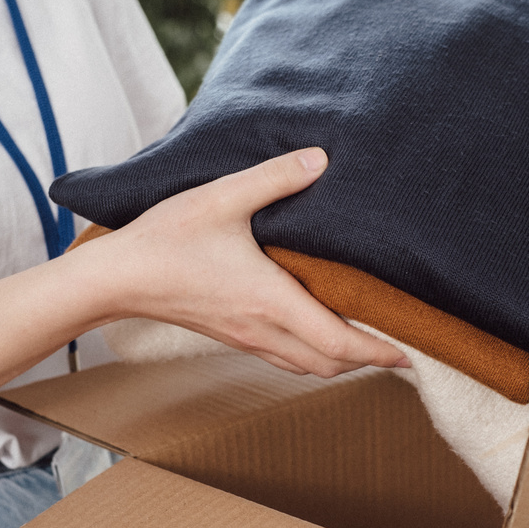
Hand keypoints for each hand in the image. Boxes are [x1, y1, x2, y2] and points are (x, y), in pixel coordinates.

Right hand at [94, 147, 409, 377]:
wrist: (117, 278)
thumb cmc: (166, 240)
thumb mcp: (223, 197)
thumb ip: (275, 178)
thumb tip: (320, 160)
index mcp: (272, 301)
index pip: (340, 343)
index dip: (381, 351)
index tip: (411, 351)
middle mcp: (263, 329)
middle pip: (330, 366)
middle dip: (369, 361)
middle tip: (400, 347)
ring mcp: (246, 338)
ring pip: (306, 367)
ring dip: (340, 361)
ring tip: (366, 342)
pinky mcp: (231, 336)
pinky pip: (283, 358)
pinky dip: (311, 355)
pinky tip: (316, 332)